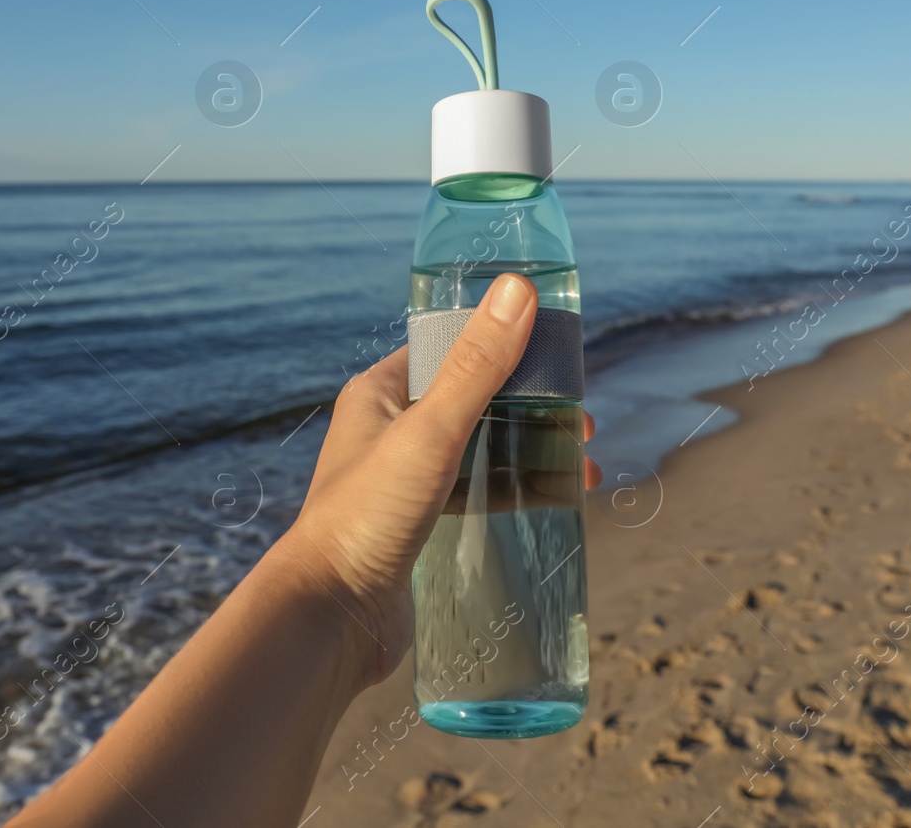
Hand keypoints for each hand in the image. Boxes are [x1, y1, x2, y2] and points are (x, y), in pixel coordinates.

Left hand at [281, 273, 598, 687]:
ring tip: (582, 471)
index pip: (452, 348)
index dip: (507, 346)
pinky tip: (554, 505)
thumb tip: (518, 290)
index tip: (561, 356)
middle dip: (534, 408)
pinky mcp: (421, 530)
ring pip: (482, 453)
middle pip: (477, 402)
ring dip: (532, 454)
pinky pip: (477, 500)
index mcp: (380, 395)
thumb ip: (477, 365)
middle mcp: (389, 433)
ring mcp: (405, 484)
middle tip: (582, 424)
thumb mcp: (431, 431)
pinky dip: (515, 495)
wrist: (329, 620)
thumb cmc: (366, 516)